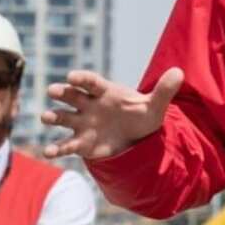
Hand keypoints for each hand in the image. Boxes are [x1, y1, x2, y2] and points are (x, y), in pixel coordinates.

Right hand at [40, 68, 183, 161]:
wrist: (137, 138)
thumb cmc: (142, 116)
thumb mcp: (156, 106)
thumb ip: (164, 90)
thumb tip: (179, 72)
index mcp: (105, 92)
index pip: (91, 82)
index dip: (82, 78)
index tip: (72, 76)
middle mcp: (89, 105)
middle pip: (72, 96)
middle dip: (62, 92)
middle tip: (53, 90)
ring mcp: (82, 123)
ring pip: (63, 118)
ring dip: (53, 116)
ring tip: (45, 117)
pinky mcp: (80, 143)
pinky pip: (66, 144)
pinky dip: (56, 148)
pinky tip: (48, 152)